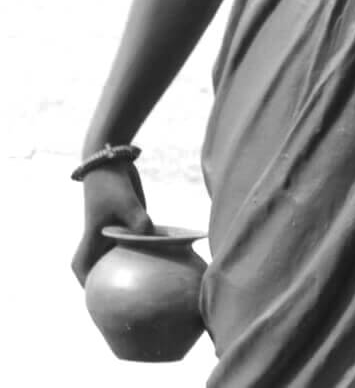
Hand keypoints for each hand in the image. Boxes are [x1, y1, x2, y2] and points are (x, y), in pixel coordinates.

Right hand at [71, 162, 152, 286]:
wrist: (112, 158)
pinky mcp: (133, 217)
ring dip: (137, 261)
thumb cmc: (112, 183)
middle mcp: (104, 234)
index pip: (82, 266)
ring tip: (156, 280)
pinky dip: (151, 243)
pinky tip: (171, 251)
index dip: (86, 283)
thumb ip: (139, 223)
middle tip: (132, 297)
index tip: (94, 297)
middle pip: (106, 263)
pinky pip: (142, 236)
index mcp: (94, 236)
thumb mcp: (126, 203)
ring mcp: (119, 226)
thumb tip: (155, 241)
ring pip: (127, 250)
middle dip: (115, 279)